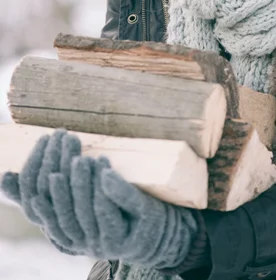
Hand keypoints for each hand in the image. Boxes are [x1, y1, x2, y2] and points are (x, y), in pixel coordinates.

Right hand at [1, 129, 197, 266]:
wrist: (156, 230)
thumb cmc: (112, 205)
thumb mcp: (78, 194)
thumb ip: (50, 185)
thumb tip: (5, 173)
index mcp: (57, 228)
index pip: (33, 199)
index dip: (35, 167)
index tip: (44, 139)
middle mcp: (74, 240)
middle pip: (55, 204)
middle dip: (58, 165)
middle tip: (64, 137)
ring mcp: (97, 242)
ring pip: (80, 211)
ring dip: (80, 180)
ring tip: (84, 154)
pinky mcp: (123, 239)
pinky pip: (107, 216)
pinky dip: (105, 191)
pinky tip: (105, 166)